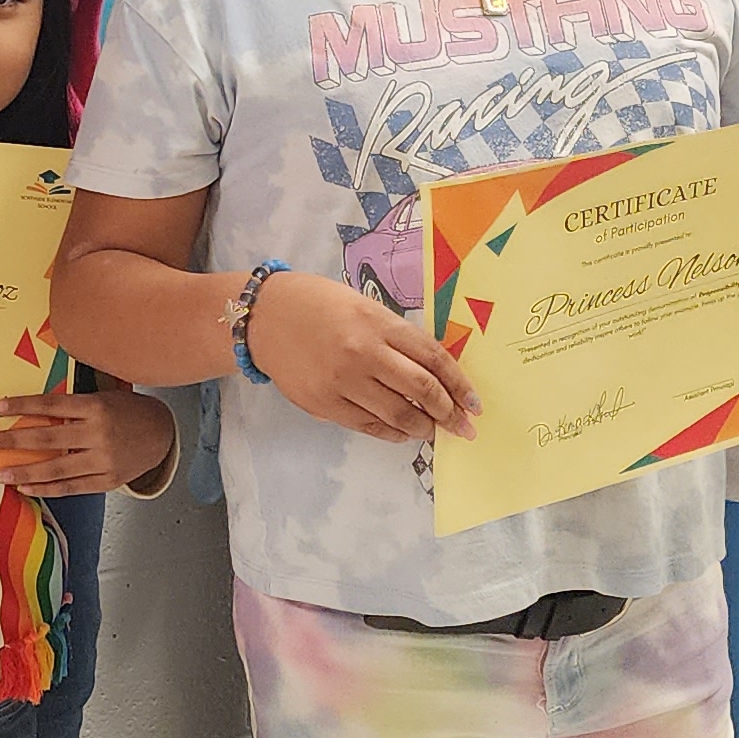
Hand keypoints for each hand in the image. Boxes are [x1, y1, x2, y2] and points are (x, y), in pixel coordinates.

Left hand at [0, 384, 179, 496]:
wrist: (161, 434)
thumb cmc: (126, 411)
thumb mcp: (102, 398)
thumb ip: (72, 407)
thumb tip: (32, 414)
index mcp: (96, 407)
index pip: (51, 406)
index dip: (23, 406)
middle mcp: (98, 434)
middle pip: (49, 438)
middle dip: (15, 441)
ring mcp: (103, 460)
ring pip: (57, 468)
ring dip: (25, 471)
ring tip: (2, 473)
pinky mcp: (107, 481)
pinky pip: (72, 487)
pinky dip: (47, 488)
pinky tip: (26, 487)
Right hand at [249, 270, 475, 444]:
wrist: (264, 316)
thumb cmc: (318, 304)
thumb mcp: (363, 305)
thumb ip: (396, 337)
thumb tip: (434, 374)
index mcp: (378, 322)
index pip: (434, 359)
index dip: (460, 384)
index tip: (474, 403)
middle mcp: (363, 352)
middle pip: (422, 390)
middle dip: (449, 413)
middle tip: (463, 427)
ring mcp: (342, 381)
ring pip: (398, 414)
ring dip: (424, 427)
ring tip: (433, 431)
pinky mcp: (323, 403)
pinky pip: (368, 425)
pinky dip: (392, 433)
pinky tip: (403, 432)